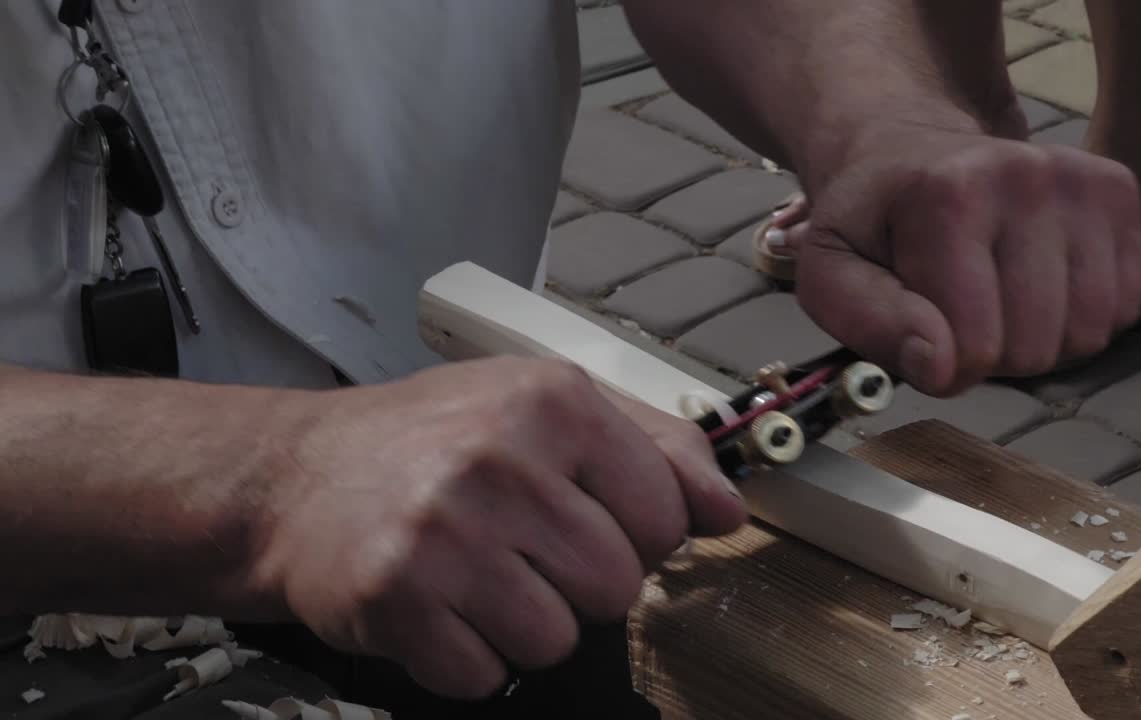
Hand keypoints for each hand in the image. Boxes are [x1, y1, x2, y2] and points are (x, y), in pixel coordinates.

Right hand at [252, 356, 746, 698]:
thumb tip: (725, 507)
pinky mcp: (397, 598)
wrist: (296, 477)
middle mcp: (500, 460)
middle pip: (617, 587)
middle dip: (577, 583)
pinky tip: (438, 604)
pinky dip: (465, 656)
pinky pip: (484, 675)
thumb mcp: (545, 405)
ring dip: (522, 623)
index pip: (666, 516)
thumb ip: (654, 447)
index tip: (585, 519)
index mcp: (553, 402)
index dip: (635, 535)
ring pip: (557, 640)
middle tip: (519, 548)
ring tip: (477, 575)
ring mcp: (446, 532)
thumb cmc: (429, 440)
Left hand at [791, 124, 1140, 395]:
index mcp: (948, 196)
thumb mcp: (829, 274)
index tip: (919, 331)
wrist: (906, 153)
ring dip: (1038, 340)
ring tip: (994, 299)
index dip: (942, 365)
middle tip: (955, 313)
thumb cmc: (869, 223)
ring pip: (1087, 332)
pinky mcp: (1117, 190)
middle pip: (1034, 345)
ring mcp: (1080, 180)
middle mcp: (1025, 177)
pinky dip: (1080, 315)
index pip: (973, 344)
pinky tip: (1037, 283)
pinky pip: (1126, 304)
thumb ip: (871, 323)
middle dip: (990, 355)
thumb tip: (939, 364)